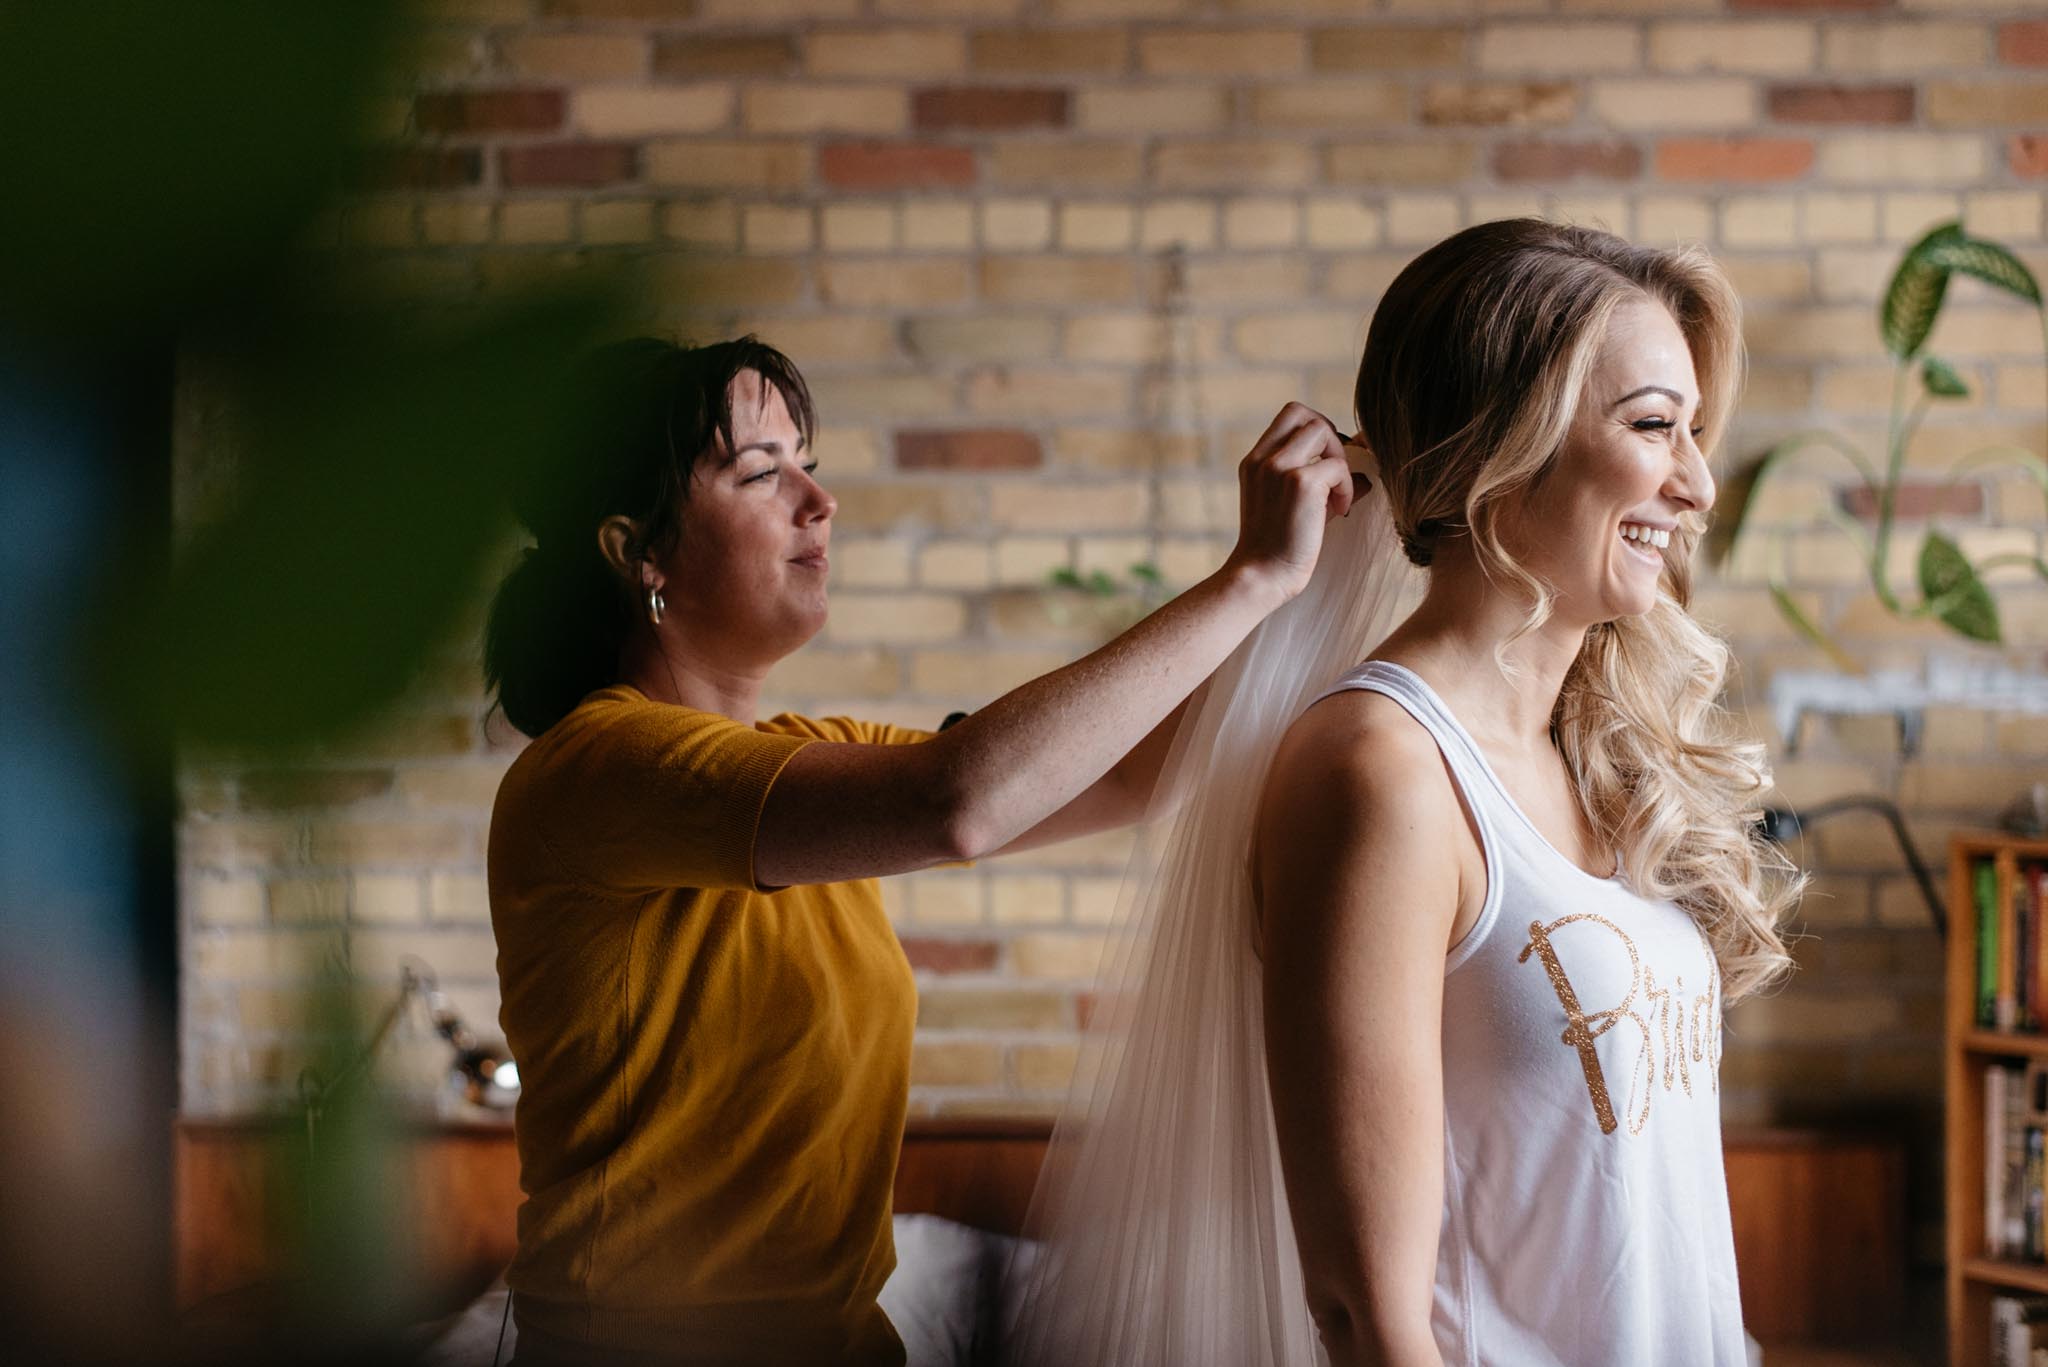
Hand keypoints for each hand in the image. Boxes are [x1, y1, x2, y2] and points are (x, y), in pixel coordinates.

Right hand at [1223, 403, 1361, 603]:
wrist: (1262, 576)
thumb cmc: (1278, 547)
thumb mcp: (1293, 506)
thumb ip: (1321, 484)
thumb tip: (1365, 477)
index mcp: (1254, 461)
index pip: (1288, 416)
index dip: (1315, 430)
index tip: (1324, 461)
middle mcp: (1263, 459)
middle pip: (1303, 413)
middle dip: (1329, 437)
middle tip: (1335, 471)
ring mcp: (1279, 467)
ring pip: (1322, 430)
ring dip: (1338, 459)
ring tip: (1337, 494)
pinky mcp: (1300, 483)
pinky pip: (1339, 467)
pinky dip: (1346, 488)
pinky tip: (1339, 512)